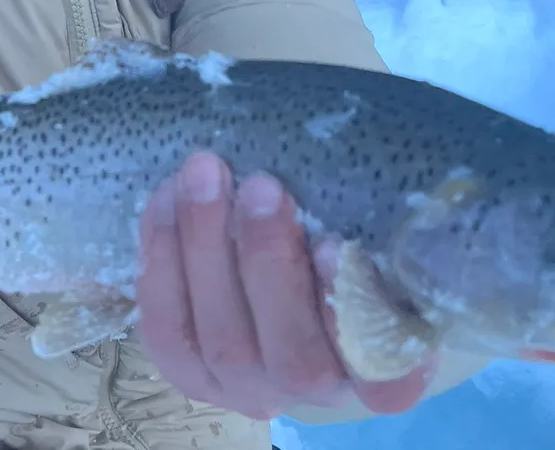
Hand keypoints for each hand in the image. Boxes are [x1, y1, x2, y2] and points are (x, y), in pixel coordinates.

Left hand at [137, 151, 435, 420]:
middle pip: (295, 357)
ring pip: (224, 341)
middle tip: (261, 187)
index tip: (333, 248)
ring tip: (203, 175)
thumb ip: (373, 218)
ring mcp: (250, 387)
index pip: (389, 379)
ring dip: (208, 248)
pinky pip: (168, 330)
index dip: (355, 319)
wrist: (265, 249)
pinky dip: (163, 260)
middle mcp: (318, 388)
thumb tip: (392, 165)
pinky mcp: (190, 372)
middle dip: (269, 263)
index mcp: (381, 364)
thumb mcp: (364, 220)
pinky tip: (166, 199)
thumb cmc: (334, 224)